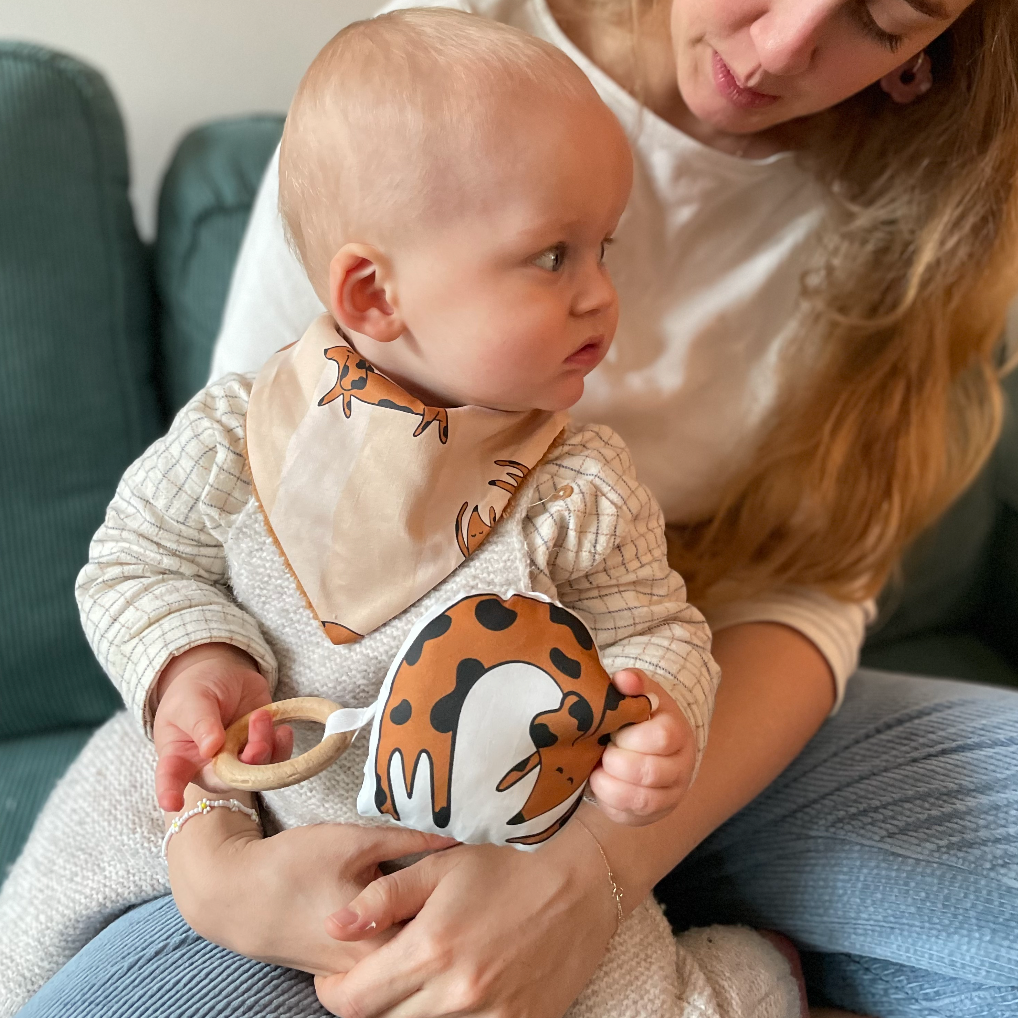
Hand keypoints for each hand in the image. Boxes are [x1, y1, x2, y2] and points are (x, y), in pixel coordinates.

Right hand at [153, 643, 292, 810]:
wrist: (223, 673)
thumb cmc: (195, 689)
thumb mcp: (192, 699)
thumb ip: (200, 723)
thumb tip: (210, 748)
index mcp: (180, 756)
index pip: (171, 779)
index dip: (169, 793)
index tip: (171, 803)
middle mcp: (208, 765)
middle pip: (225, 780)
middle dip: (243, 770)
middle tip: (255, 748)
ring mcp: (236, 758)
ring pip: (254, 770)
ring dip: (264, 749)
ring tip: (261, 717)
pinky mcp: (260, 746)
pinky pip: (275, 757)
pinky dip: (281, 746)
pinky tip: (283, 730)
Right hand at [166, 786, 455, 975]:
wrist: (235, 894)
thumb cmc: (294, 863)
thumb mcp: (356, 840)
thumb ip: (411, 837)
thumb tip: (457, 831)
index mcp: (380, 940)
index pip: (442, 937)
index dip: (466, 911)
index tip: (485, 886)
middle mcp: (371, 970)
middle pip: (430, 958)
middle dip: (452, 929)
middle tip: (470, 897)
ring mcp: (356, 977)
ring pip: (410, 968)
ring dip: (429, 941)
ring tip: (447, 907)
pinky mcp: (343, 973)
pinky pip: (388, 970)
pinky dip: (405, 946)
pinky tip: (414, 918)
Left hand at [316, 816, 616, 1017]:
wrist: (582, 882)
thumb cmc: (508, 864)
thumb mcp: (441, 866)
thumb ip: (383, 899)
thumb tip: (332, 926)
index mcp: (431, 949)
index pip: (354, 1001)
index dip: (334, 991)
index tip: (337, 974)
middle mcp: (457, 994)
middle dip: (372, 999)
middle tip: (382, 969)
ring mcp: (492, 1017)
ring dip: (411, 1010)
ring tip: (422, 975)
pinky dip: (454, 1017)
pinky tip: (459, 989)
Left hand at [587, 668, 695, 825]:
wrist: (652, 745)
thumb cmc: (640, 717)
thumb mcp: (640, 694)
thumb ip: (633, 683)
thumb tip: (624, 679)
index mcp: (678, 732)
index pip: (661, 737)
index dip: (630, 736)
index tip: (614, 732)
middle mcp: (681, 767)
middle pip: (649, 772)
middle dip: (615, 762)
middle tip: (602, 752)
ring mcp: (669, 795)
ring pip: (641, 800)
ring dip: (609, 785)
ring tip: (597, 769)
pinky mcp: (652, 815)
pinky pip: (629, 816)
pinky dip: (608, 802)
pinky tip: (601, 784)